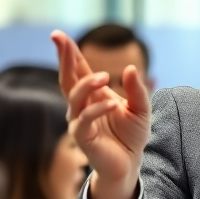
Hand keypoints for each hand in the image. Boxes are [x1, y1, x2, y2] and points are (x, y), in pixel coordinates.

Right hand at [52, 30, 150, 198]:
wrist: (130, 163)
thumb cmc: (132, 134)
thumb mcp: (141, 108)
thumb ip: (137, 90)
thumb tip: (130, 68)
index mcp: (94, 94)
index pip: (78, 70)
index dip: (68, 53)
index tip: (57, 35)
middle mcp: (82, 105)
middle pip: (67, 79)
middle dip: (64, 59)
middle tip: (61, 40)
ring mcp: (79, 121)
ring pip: (75, 98)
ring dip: (86, 85)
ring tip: (104, 77)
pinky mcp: (83, 138)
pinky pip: (84, 121)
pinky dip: (96, 110)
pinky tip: (111, 103)